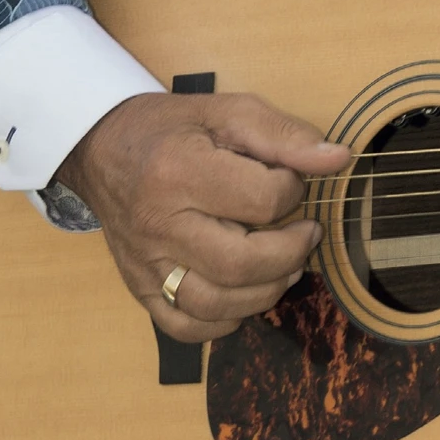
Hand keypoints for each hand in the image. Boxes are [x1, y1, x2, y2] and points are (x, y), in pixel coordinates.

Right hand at [60, 92, 349, 342]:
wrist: (102, 148)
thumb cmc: (171, 130)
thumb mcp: (227, 113)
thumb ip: (284, 135)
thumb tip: (337, 159)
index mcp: (178, 172)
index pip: (261, 200)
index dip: (293, 190)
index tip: (291, 180)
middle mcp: (158, 224)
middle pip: (241, 264)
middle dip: (290, 253)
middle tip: (306, 233)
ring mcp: (145, 263)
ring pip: (216, 304)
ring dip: (266, 291)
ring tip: (284, 265)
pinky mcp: (138, 287)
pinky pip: (186, 327)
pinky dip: (224, 321)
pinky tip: (243, 293)